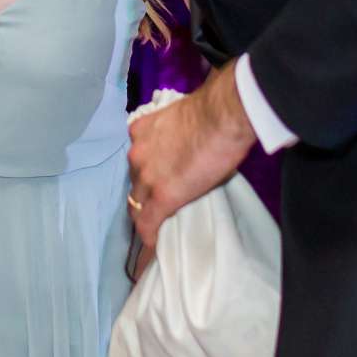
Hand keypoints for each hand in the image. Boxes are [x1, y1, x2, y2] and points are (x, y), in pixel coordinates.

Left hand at [126, 66, 255, 249]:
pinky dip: (149, 235)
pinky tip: (153, 244)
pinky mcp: (161, 197)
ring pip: (137, 204)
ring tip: (154, 227)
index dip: (144, 173)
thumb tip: (188, 146)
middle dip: (143, 193)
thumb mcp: (180, 119)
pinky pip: (148, 222)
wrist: (221, 117)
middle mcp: (137, 154)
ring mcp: (147, 177)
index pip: (136, 159)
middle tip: (156, 203)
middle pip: (134, 182)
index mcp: (140, 131)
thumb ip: (175, 135)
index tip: (153, 180)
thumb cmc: (211, 112)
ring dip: (145, 214)